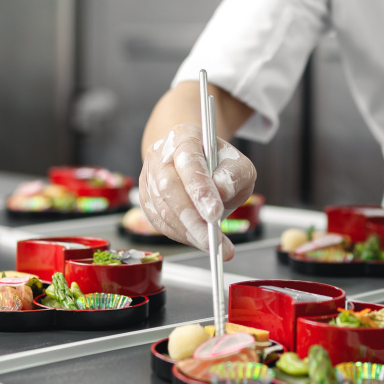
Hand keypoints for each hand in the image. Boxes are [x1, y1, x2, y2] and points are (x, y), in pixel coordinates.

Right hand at [138, 123, 255, 259]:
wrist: (193, 159)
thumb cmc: (217, 162)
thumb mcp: (237, 162)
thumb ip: (234, 174)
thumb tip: (222, 192)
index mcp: (184, 138)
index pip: (189, 162)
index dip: (200, 189)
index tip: (214, 214)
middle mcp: (160, 156)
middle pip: (169, 188)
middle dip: (192, 219)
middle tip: (213, 241)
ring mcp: (149, 178)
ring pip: (162, 209)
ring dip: (188, 232)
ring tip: (213, 246)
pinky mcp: (146, 200)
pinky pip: (160, 222)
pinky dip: (181, 235)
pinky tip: (199, 241)